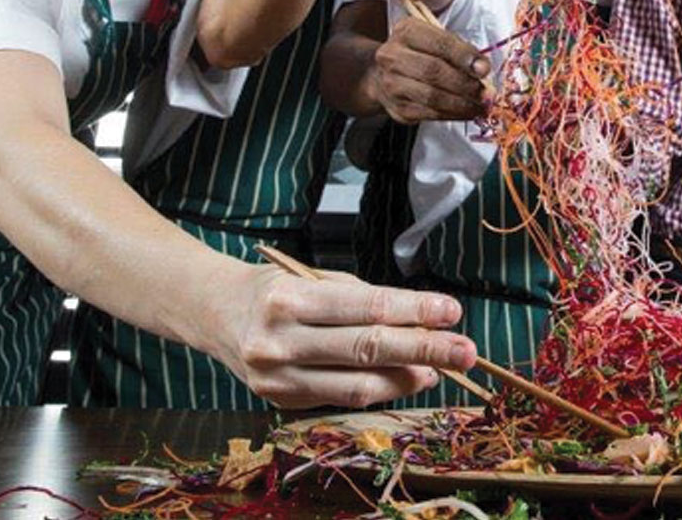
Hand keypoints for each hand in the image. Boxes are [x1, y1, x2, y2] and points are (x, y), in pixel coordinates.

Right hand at [224, 264, 476, 408]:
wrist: (214, 314)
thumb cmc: (273, 288)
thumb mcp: (311, 279)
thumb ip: (360, 300)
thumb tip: (417, 324)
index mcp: (289, 299)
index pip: (365, 307)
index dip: (413, 311)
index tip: (451, 311)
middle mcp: (281, 342)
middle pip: (368, 349)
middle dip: (424, 350)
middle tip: (466, 351)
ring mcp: (279, 378)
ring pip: (359, 384)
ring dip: (408, 378)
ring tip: (441, 369)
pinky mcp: (281, 402)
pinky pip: (342, 398)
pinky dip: (380, 389)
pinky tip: (407, 380)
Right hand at [372, 16, 490, 122]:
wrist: (383, 74)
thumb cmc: (418, 53)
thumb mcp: (434, 38)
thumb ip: (458, 49)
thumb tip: (482, 68)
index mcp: (406, 32)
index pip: (439, 43)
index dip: (464, 56)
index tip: (484, 68)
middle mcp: (393, 56)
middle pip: (434, 72)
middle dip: (465, 84)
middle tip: (486, 92)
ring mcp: (391, 84)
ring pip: (432, 97)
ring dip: (462, 103)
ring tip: (481, 105)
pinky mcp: (397, 108)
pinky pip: (430, 113)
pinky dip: (453, 114)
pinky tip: (467, 112)